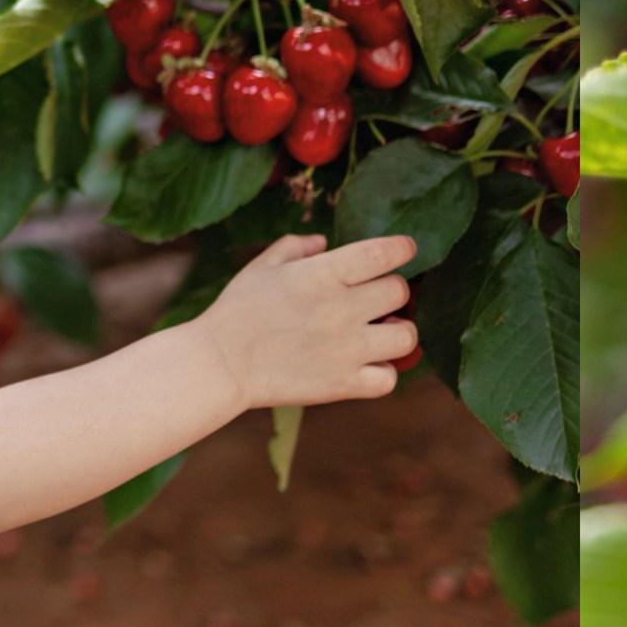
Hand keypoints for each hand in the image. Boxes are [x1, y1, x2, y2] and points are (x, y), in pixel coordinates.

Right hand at [188, 233, 416, 409]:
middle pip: (400, 292)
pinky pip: (388, 379)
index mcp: (324, 274)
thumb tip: (324, 242)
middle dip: (392, 291)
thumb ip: (296, 246)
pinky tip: (368, 365)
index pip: (383, 253)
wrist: (220, 365)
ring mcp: (346, 349)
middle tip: (377, 298)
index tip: (405, 250)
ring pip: (406, 336)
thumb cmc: (238, 310)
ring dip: (398, 331)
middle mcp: (342, 309)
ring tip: (382, 332)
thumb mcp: (263, 266)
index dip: (401, 248)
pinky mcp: (342, 384)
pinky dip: (384, 372)